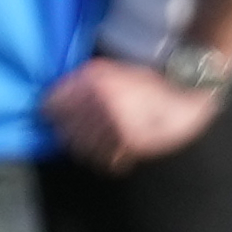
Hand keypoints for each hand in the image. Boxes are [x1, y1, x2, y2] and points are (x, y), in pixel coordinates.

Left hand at [41, 53, 222, 171]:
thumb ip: (82, 83)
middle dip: (64, 130)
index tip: (46, 113)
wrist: (185, 96)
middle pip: (67, 127)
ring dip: (80, 146)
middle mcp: (103, 103)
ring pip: (83, 146)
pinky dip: (102, 160)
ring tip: (82, 144)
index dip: (48, 110)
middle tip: (63, 131)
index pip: (56, 102)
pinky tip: (103, 154)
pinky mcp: (133, 145)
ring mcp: (118, 125)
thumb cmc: (146, 82)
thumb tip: (54, 99)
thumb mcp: (110, 71)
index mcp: (96, 81)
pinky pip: (105, 160)